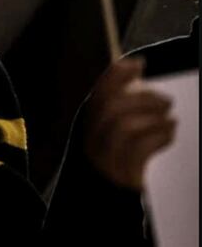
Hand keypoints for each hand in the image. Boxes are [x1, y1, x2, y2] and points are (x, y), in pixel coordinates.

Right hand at [83, 57, 175, 190]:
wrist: (113, 197)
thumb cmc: (119, 157)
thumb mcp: (115, 128)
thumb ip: (122, 102)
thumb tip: (134, 65)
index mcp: (90, 124)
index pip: (98, 93)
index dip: (116, 75)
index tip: (138, 63)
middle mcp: (92, 139)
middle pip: (110, 109)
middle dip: (141, 99)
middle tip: (166, 100)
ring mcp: (105, 158)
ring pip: (123, 127)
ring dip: (152, 119)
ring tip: (170, 120)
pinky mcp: (122, 175)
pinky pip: (138, 150)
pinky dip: (158, 137)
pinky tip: (169, 134)